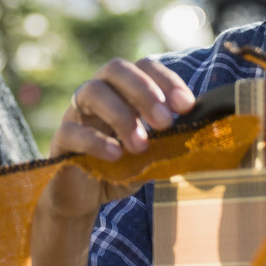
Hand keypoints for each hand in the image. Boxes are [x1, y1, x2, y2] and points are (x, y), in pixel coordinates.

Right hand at [54, 57, 196, 159]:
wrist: (83, 199)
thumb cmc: (120, 169)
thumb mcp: (152, 156)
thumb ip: (172, 143)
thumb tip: (205, 136)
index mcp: (124, 91)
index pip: (144, 67)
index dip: (166, 80)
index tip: (186, 106)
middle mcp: (99, 94)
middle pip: (116, 69)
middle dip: (144, 91)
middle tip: (165, 122)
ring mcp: (76, 114)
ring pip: (93, 91)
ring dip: (121, 115)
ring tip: (140, 145)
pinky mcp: (61, 140)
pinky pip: (73, 130)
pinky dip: (97, 141)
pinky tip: (116, 156)